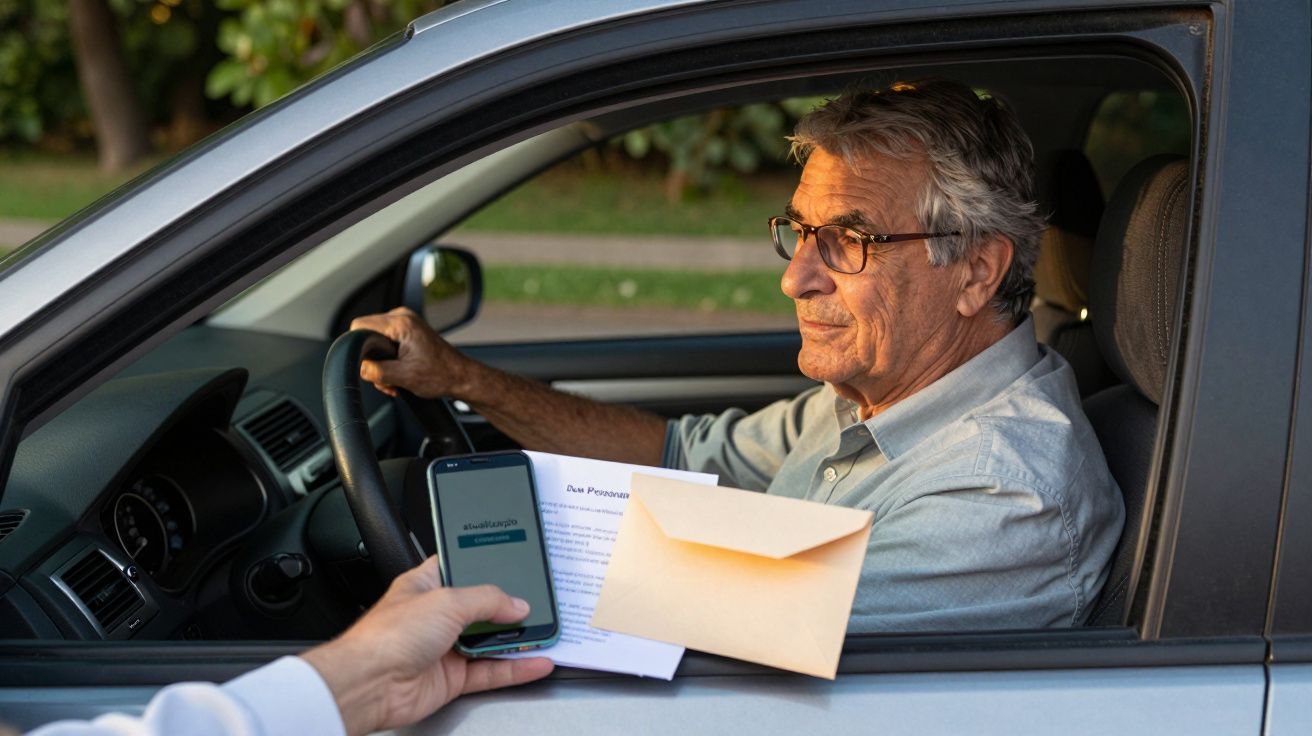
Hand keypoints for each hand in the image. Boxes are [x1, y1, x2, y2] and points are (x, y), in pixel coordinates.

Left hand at [301, 557, 553, 735]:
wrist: (368, 685)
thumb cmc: (387, 636)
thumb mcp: (446, 600)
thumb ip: (487, 599)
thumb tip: (516, 602)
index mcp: (426, 585)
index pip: (463, 568)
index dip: (488, 566)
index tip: (516, 565)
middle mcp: (435, 615)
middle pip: (482, 608)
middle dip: (509, 607)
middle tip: (539, 603)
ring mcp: (444, 648)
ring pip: (489, 641)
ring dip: (516, 639)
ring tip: (546, 633)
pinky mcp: (451, 678)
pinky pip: (490, 671)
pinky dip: (514, 668)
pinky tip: (535, 663)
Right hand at [350, 307, 476, 398]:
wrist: (461, 377)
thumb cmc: (440, 375)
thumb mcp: (403, 377)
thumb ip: (375, 371)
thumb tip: (359, 367)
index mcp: (401, 323)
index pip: (359, 326)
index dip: (357, 347)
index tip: (368, 364)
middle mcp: (403, 317)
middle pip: (367, 335)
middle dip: (372, 360)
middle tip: (387, 378)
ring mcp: (406, 323)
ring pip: (376, 342)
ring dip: (382, 364)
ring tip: (396, 379)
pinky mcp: (409, 331)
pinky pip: (387, 343)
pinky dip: (389, 361)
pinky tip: (399, 374)